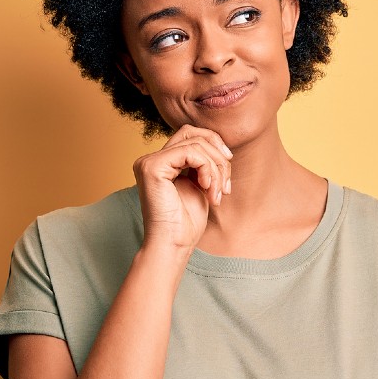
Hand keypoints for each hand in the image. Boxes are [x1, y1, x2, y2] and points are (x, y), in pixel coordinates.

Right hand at [132, 125, 232, 261]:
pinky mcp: (152, 167)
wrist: (173, 245)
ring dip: (216, 169)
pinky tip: (207, 188)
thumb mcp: (201, 185)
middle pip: (193, 133)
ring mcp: (149, 162)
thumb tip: (219, 144)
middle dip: (218, 155)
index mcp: (161, 163)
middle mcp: (150, 159)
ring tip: (217, 194)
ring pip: (195, 143)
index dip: (213, 143)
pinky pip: (191, 153)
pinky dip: (207, 169)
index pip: (190, 134)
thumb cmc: (186, 223)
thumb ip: (203, 163)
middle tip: (225, 185)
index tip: (228, 163)